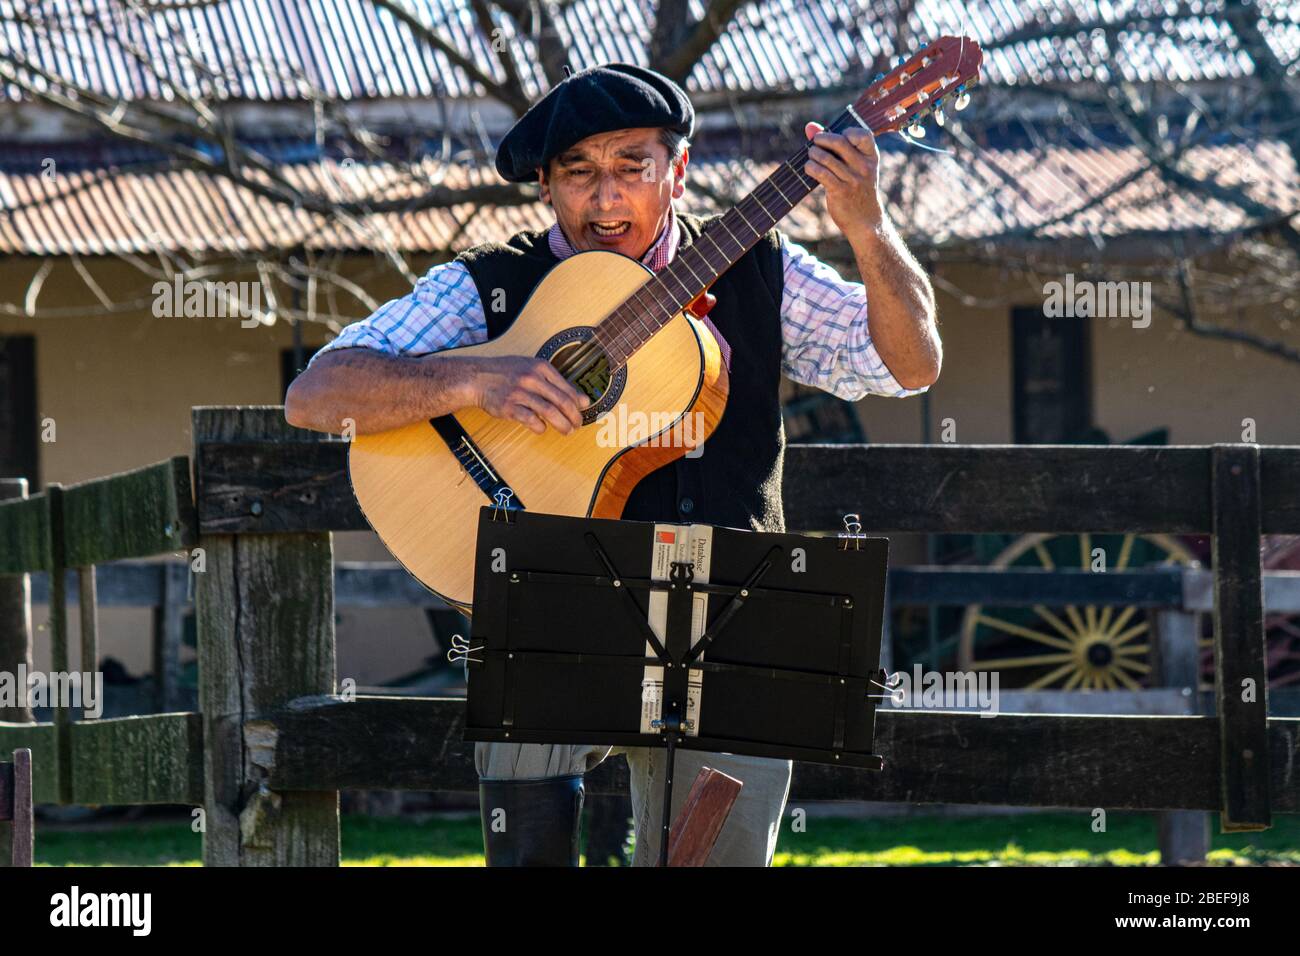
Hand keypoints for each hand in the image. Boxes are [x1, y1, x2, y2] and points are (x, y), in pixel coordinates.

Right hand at [469, 356, 589, 434]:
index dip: (578, 404)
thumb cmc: (506, 373)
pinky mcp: (509, 407)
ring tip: (567, 431)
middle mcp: (532, 378)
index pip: (567, 389)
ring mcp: (520, 393)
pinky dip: (540, 427)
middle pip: (562, 401)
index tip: (581, 412)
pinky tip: (542, 428)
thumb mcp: (532, 369)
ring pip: (550, 412)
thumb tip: (584, 400)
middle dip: (574, 417)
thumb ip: (557, 383)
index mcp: (540, 367)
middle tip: (578, 425)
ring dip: (562, 425)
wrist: (477, 377)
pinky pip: (531, 420)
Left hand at [803, 122, 884, 237]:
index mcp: (871, 157)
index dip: (849, 131)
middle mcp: (864, 167)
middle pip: (839, 142)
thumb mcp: (855, 167)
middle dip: (822, 139)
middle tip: (815, 143)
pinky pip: (821, 173)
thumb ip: (834, 145)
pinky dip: (810, 167)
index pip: (864, 135)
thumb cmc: (857, 188)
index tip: (840, 136)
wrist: (865, 220)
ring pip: (826, 158)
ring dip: (813, 154)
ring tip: (811, 156)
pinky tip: (809, 168)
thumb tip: (809, 126)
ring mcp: (852, 180)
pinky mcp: (840, 192)